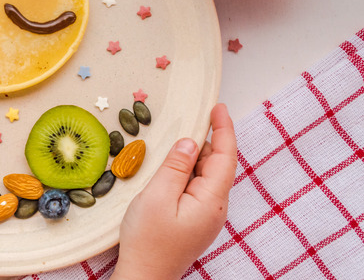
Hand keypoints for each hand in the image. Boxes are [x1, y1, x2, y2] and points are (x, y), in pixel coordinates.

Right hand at [111, 103, 236, 279]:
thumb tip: (189, 142)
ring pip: (207, 176)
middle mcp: (215, 207)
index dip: (223, 129)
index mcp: (211, 200)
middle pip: (219, 165)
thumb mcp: (157, 197)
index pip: (225, 156)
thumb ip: (175, 167)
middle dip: (210, 139)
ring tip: (180, 139)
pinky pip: (198, 188)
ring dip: (197, 155)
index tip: (218, 107)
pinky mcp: (195, 221)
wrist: (145, 277)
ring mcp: (206, 216)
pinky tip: (175, 167)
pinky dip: (190, 171)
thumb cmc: (148, 241)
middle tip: (196, 116)